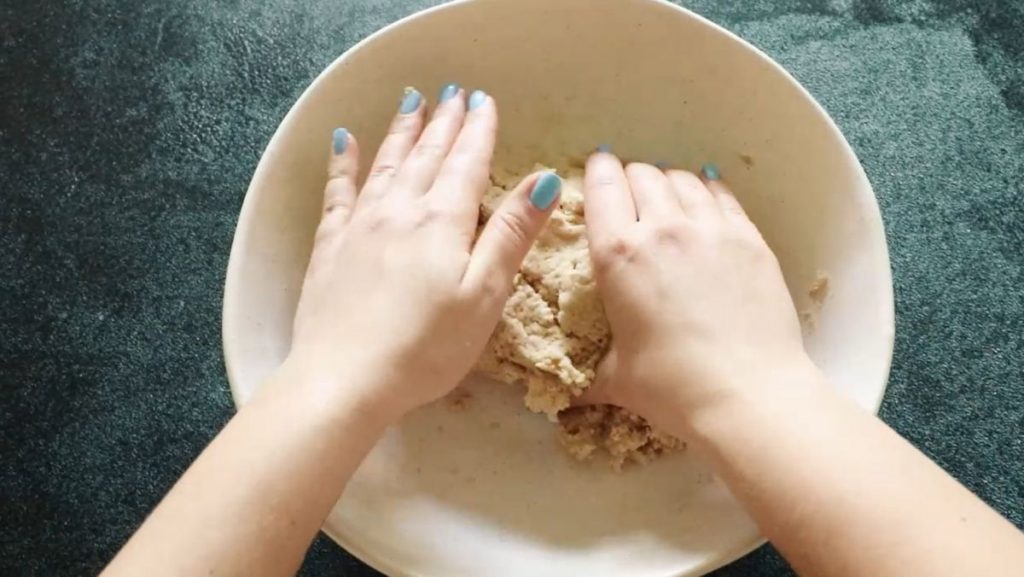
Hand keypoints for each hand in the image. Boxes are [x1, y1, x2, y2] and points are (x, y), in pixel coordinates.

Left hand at [284, 86, 560, 420]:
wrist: (344, 379)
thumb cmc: (426, 348)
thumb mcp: (484, 294)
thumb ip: (511, 234)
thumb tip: (544, 180)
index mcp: (443, 222)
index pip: (466, 164)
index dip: (478, 131)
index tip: (485, 101)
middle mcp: (400, 211)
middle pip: (427, 156)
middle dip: (444, 122)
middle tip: (453, 92)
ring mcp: (360, 225)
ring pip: (386, 163)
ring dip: (403, 131)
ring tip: (412, 102)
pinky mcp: (330, 246)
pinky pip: (338, 191)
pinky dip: (343, 163)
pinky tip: (344, 141)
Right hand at [582, 153, 810, 432]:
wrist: (747, 394)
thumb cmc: (672, 387)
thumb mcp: (614, 380)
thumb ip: (586, 375)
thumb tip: (565, 395)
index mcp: (617, 255)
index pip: (602, 187)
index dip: (598, 171)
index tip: (599, 169)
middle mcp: (662, 229)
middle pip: (642, 175)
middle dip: (631, 178)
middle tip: (630, 194)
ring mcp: (711, 229)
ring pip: (682, 179)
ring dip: (669, 181)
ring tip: (667, 197)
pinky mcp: (749, 238)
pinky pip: (722, 195)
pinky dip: (708, 190)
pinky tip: (706, 198)